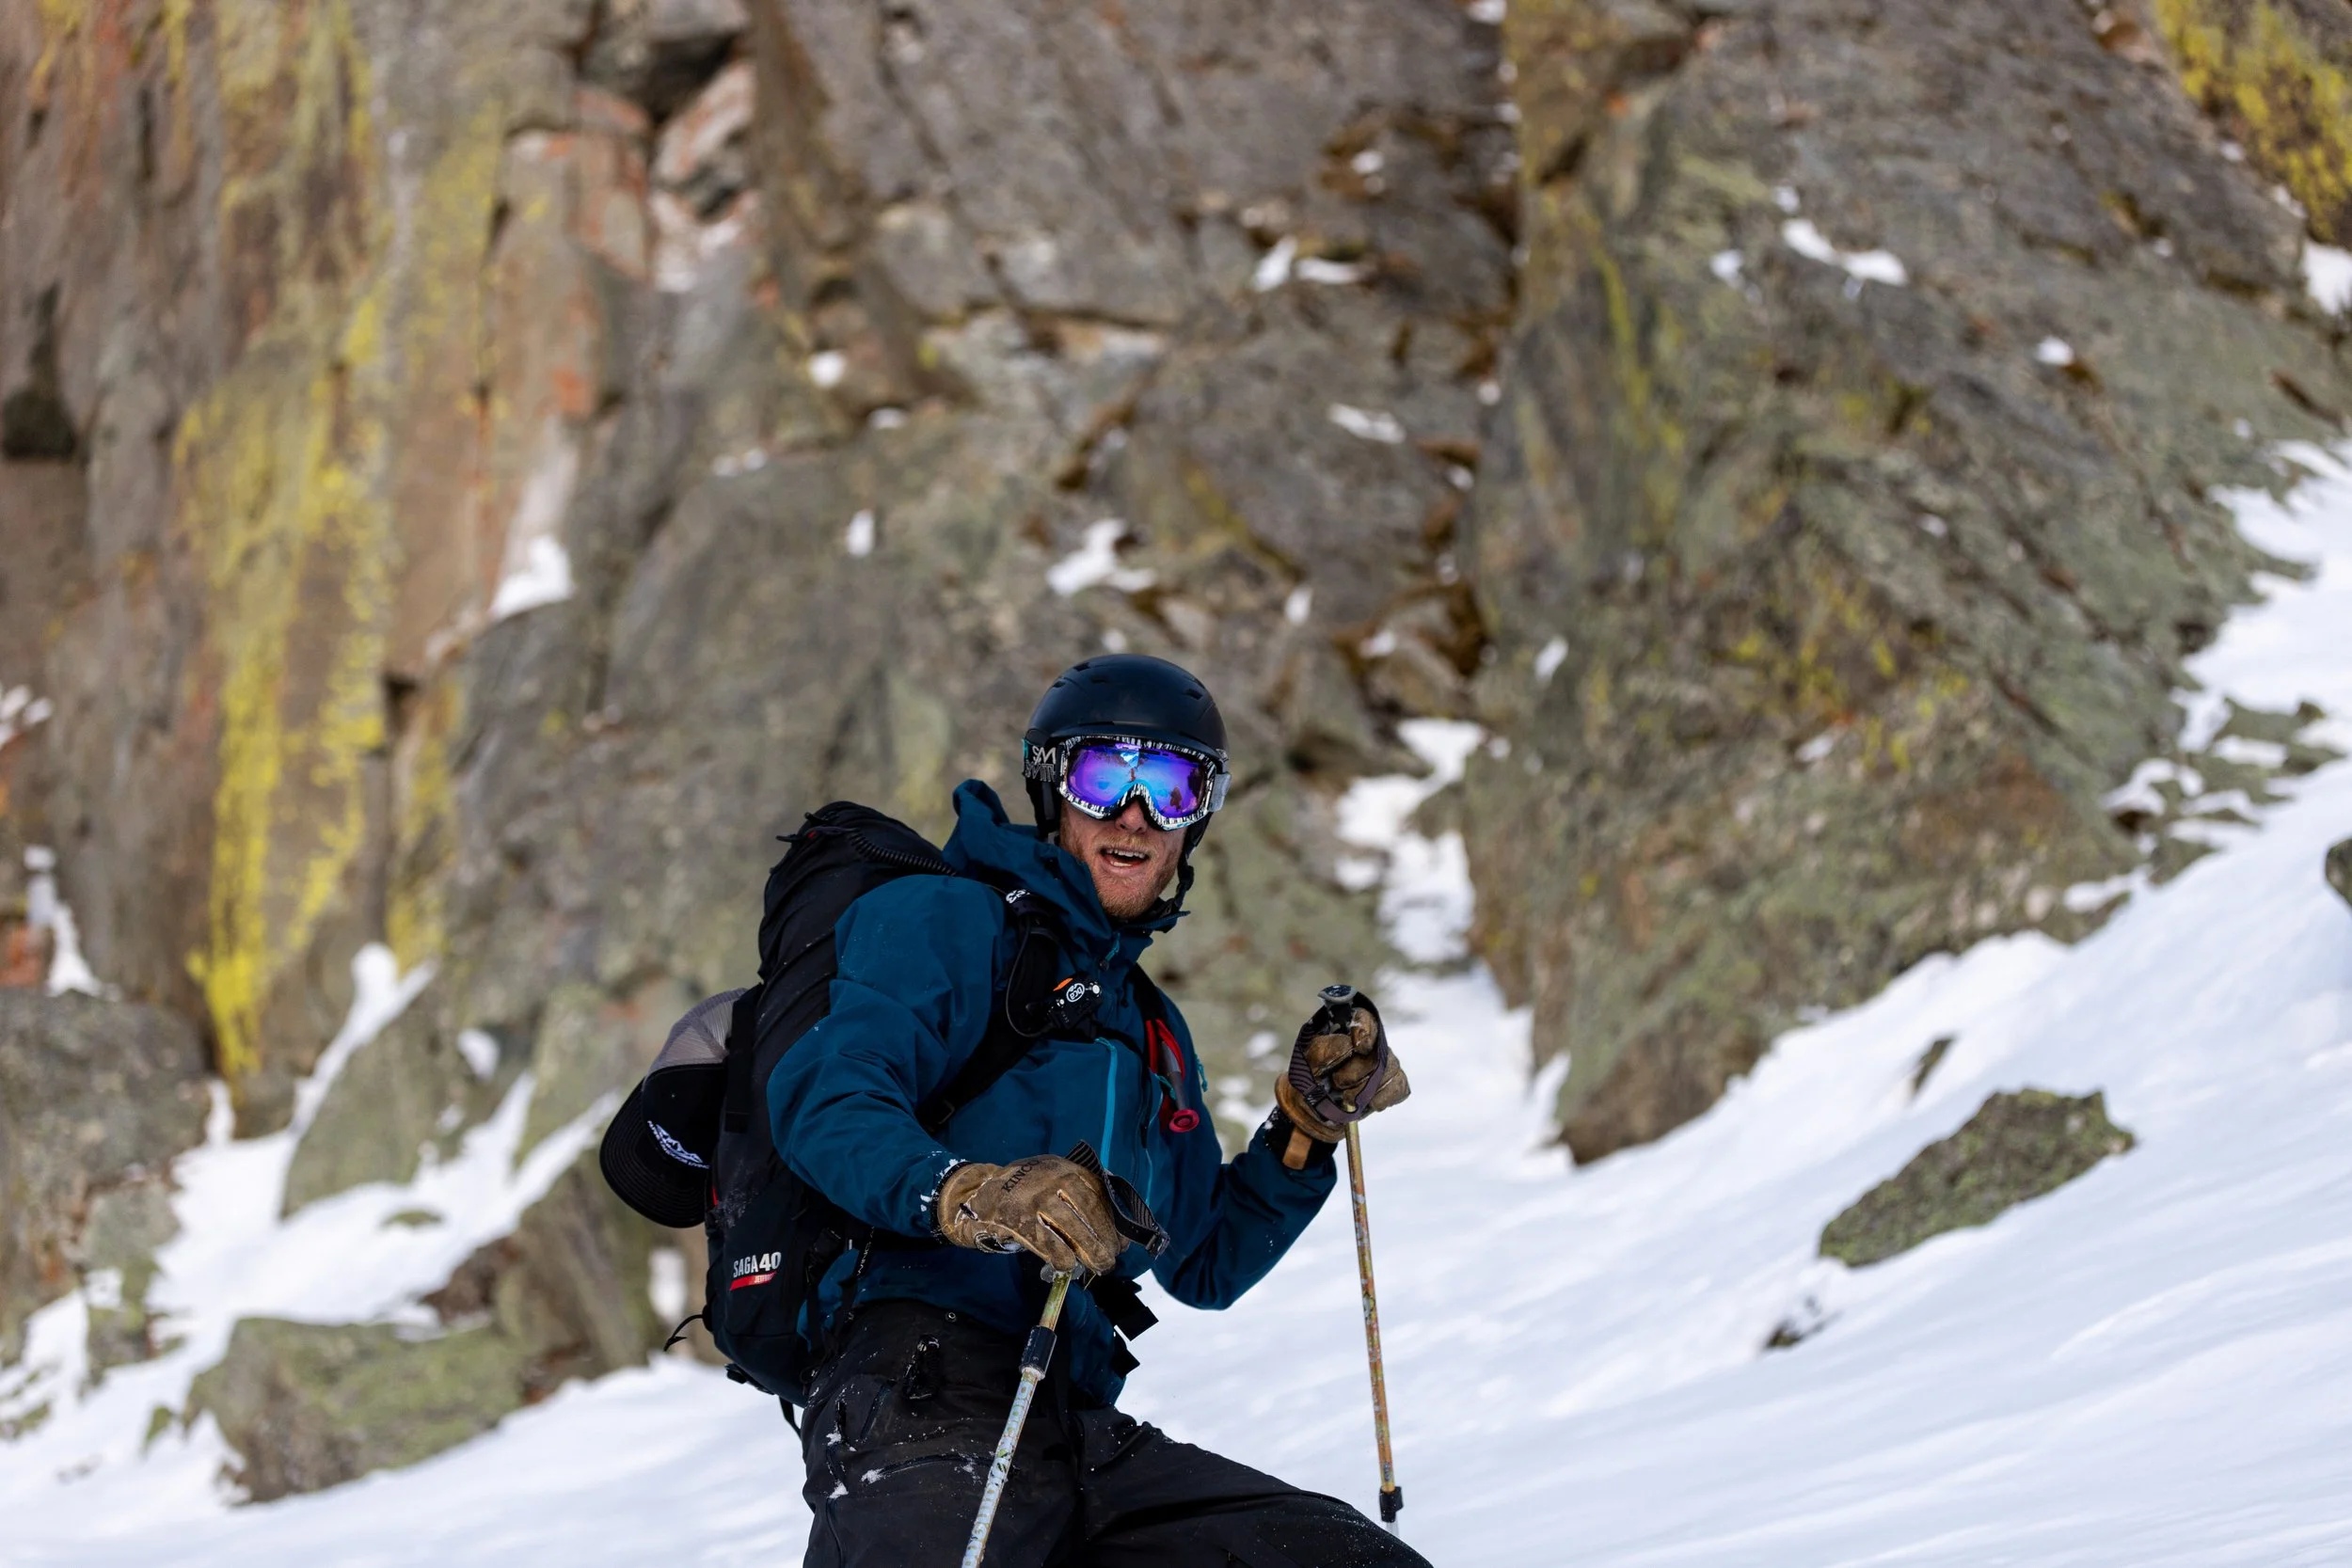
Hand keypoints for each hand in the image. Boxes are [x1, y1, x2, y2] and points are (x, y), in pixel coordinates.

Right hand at [936, 1156, 1122, 1274]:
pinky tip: (1067, 1265)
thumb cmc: (1022, 1195)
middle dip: (1104, 1237)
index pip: (1097, 1191)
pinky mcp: (1015, 1216)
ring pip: (1070, 1225)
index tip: (1123, 1240)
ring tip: (1098, 1265)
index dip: (1113, 1218)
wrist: (975, 1193)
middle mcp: (1050, 1176)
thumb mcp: (1050, 1183)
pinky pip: (1045, 1240)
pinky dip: (1060, 1255)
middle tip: (1110, 1258)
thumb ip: (1076, 1199)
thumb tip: (1112, 1234)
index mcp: (1062, 1167)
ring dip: (1088, 1249)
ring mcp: (1032, 1195)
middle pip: (1087, 1208)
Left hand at [1274, 1003, 1409, 1143]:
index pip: (1365, 1018)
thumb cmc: (1310, 1079)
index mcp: (1347, 1030)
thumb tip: (1349, 1044)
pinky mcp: (1392, 1084)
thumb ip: (1325, 1049)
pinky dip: (1384, 1097)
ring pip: (1391, 1069)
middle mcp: (1370, 1043)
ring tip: (1347, 1098)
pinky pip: (1399, 1087)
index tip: (1359, 1046)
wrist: (1312, 1109)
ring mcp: (1385, 1063)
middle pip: (1379, 1050)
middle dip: (1358, 1072)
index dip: (1365, 1030)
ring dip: (1367, 1088)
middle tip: (1338, 1082)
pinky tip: (1370, 1103)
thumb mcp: (1308, 1062)